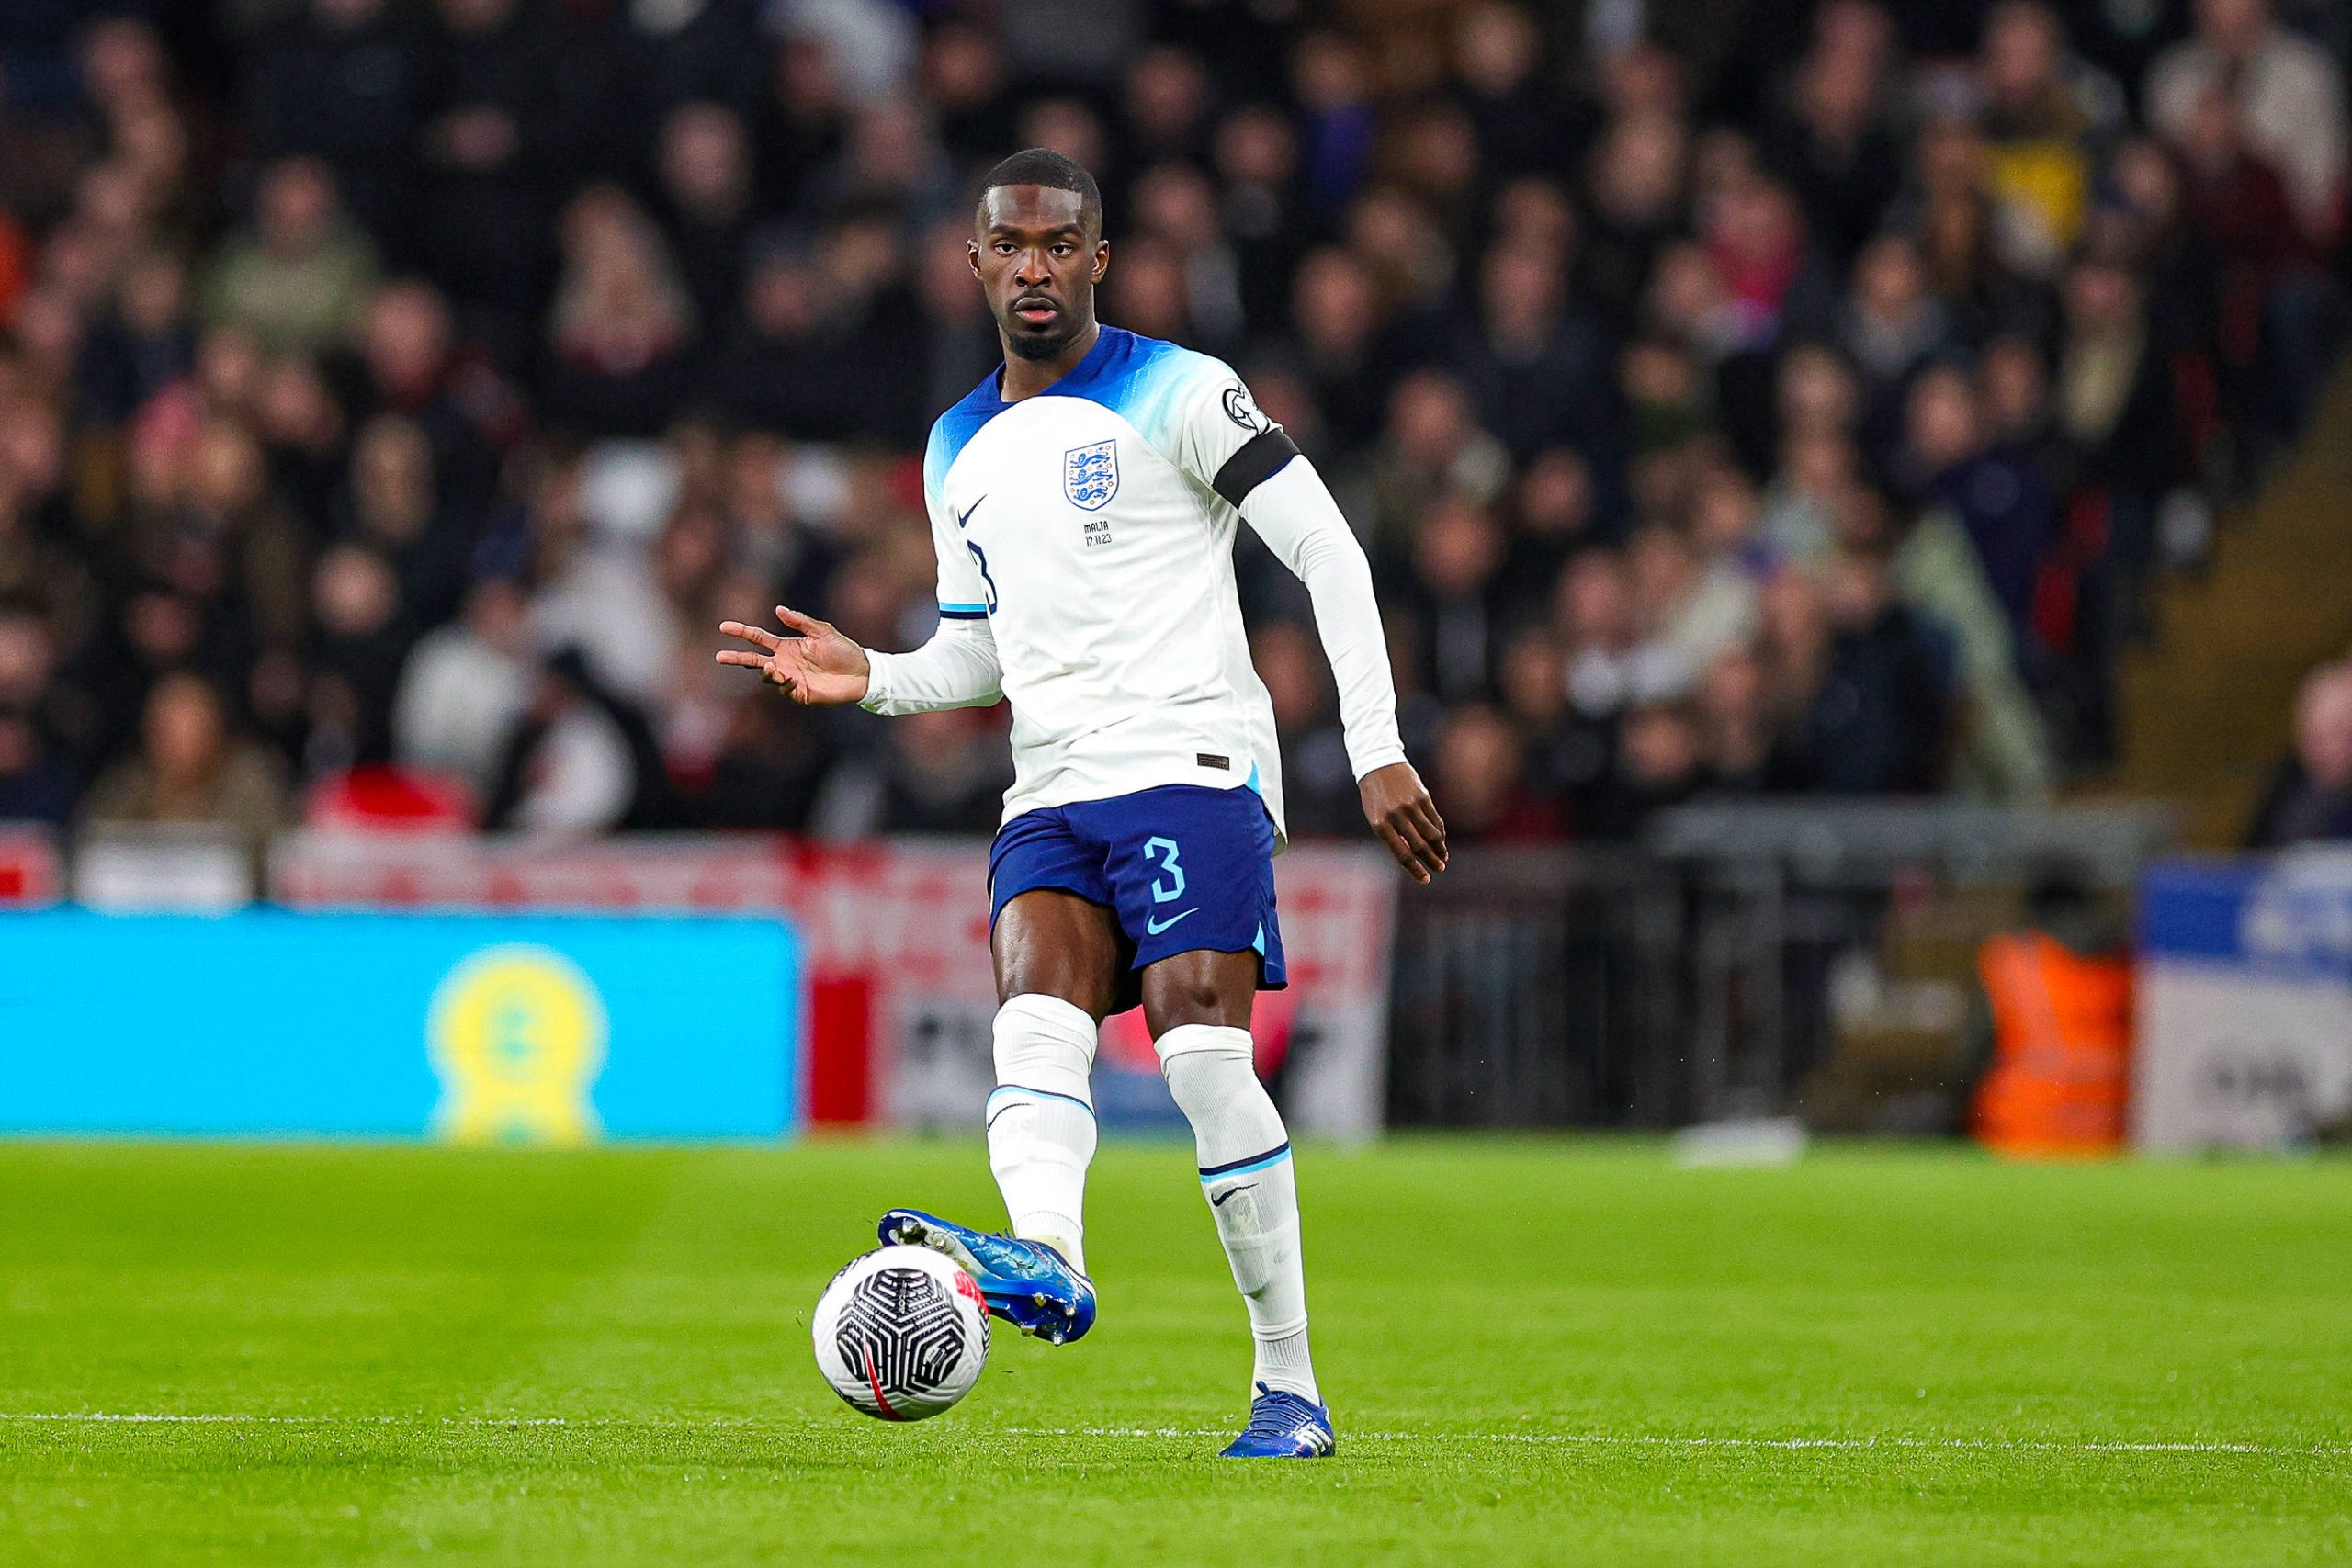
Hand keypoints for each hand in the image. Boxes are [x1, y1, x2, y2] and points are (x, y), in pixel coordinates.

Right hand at [716, 605, 871, 705]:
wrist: (862, 672)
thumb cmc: (843, 650)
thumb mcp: (823, 631)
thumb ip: (801, 622)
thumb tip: (779, 609)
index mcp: (787, 646)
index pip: (758, 638)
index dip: (742, 632)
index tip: (724, 627)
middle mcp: (785, 663)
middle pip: (754, 661)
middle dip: (736, 659)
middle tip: (719, 657)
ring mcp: (791, 679)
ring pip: (767, 677)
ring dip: (767, 672)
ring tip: (773, 667)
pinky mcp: (801, 694)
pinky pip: (785, 691)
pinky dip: (784, 684)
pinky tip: (793, 678)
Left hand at [1359, 760, 1446, 883]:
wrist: (1378, 764)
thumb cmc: (1375, 796)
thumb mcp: (1376, 817)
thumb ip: (1392, 836)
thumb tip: (1413, 855)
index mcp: (1380, 825)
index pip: (1402, 854)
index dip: (1415, 869)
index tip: (1426, 879)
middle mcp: (1396, 816)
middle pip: (1419, 846)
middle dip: (1431, 861)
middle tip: (1440, 869)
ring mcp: (1410, 806)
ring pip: (1431, 834)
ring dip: (1440, 849)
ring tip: (1444, 857)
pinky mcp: (1422, 797)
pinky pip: (1435, 819)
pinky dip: (1440, 832)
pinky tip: (1441, 839)